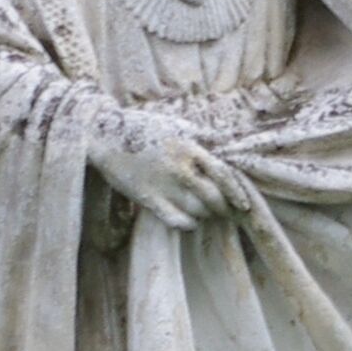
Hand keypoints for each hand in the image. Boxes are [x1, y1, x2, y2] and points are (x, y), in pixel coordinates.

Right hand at [93, 111, 252, 233]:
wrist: (107, 135)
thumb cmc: (146, 129)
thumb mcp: (178, 126)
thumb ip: (202, 139)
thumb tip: (229, 147)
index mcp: (189, 147)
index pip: (223, 174)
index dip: (236, 192)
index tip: (244, 204)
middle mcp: (179, 168)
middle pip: (213, 197)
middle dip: (224, 208)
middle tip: (227, 212)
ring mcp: (163, 185)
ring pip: (197, 210)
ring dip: (207, 215)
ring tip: (208, 213)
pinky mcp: (147, 199)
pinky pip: (176, 221)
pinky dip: (189, 224)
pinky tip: (191, 221)